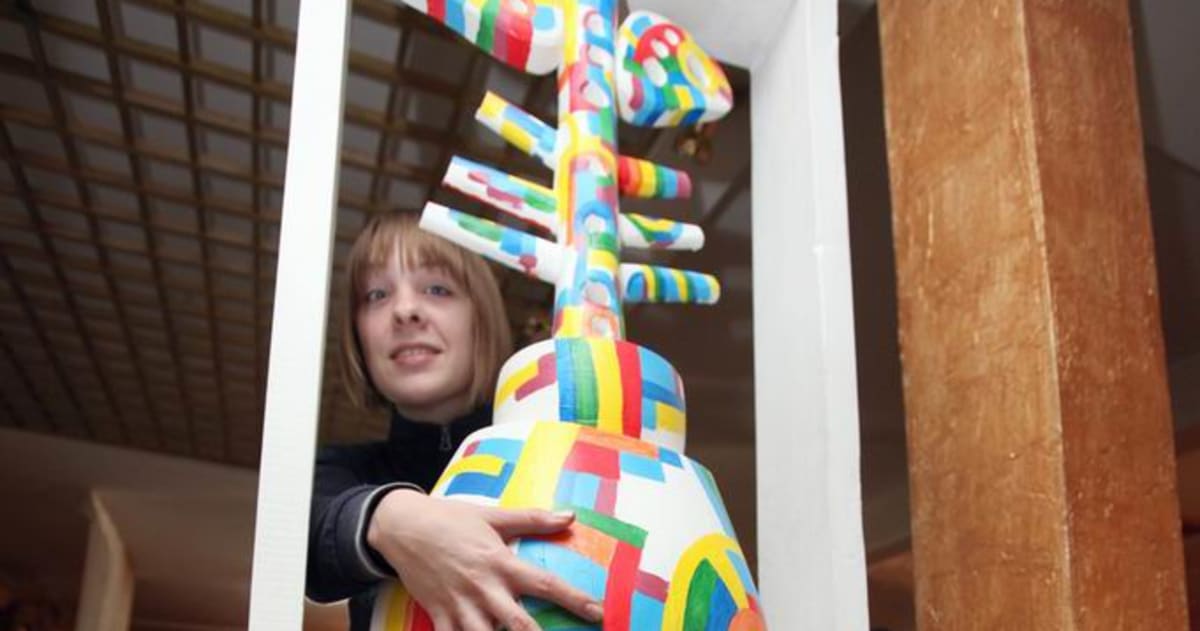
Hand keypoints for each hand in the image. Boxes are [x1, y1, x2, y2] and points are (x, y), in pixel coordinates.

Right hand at [367, 489, 603, 630]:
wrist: (402, 526)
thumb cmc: (452, 519)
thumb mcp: (494, 516)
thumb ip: (533, 519)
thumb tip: (570, 515)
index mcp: (501, 562)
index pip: (545, 583)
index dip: (574, 600)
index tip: (597, 613)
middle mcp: (483, 587)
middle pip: (518, 623)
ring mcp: (460, 604)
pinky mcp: (439, 615)